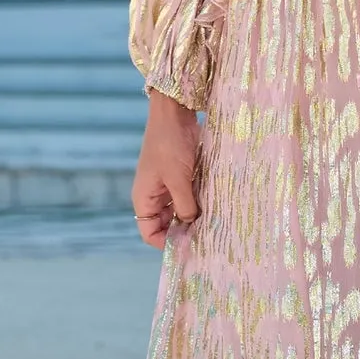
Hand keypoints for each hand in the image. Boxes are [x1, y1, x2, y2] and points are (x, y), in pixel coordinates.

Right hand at [133, 92, 200, 246]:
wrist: (174, 112)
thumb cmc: (169, 144)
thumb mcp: (177, 178)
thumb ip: (185, 206)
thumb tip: (192, 226)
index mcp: (144, 199)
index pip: (150, 234)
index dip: (167, 243)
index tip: (190, 247)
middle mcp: (154, 196)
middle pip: (166, 225)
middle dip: (184, 232)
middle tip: (208, 238)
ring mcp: (168, 186)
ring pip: (180, 212)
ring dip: (194, 217)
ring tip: (214, 224)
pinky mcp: (181, 176)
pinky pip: (189, 197)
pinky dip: (200, 203)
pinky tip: (215, 207)